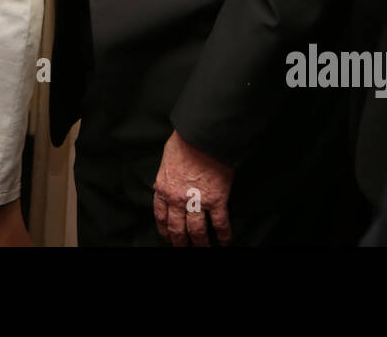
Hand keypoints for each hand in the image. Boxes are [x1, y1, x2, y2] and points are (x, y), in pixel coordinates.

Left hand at [152, 130, 233, 245]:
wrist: (202, 136)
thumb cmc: (185, 142)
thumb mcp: (166, 159)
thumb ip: (166, 176)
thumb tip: (166, 183)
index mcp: (164, 188)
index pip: (160, 216)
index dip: (164, 230)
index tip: (168, 238)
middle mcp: (177, 199)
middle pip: (177, 229)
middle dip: (180, 243)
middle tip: (184, 249)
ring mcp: (197, 202)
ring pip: (197, 232)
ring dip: (201, 244)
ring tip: (204, 249)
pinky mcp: (216, 200)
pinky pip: (220, 224)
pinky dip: (224, 236)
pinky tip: (226, 243)